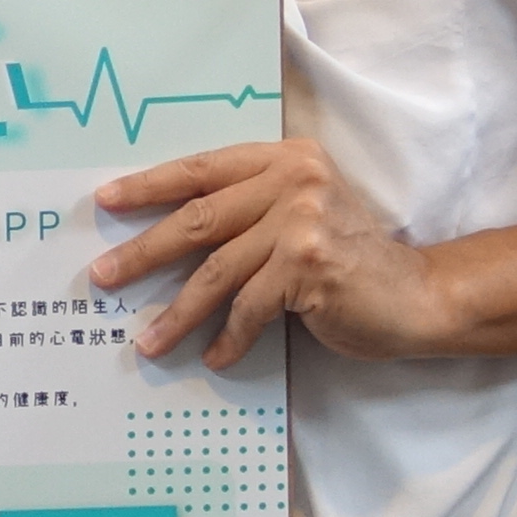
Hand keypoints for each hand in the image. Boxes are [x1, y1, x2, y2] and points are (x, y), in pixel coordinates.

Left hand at [86, 136, 449, 368]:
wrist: (416, 295)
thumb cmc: (349, 259)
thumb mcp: (300, 215)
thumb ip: (249, 210)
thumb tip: (167, 235)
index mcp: (285, 159)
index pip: (202, 169)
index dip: (150, 186)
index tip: (105, 201)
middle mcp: (294, 180)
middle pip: (198, 218)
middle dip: (142, 251)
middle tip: (101, 277)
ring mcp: (302, 221)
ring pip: (216, 272)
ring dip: (176, 313)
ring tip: (146, 342)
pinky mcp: (308, 266)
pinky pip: (247, 308)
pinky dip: (228, 338)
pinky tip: (213, 358)